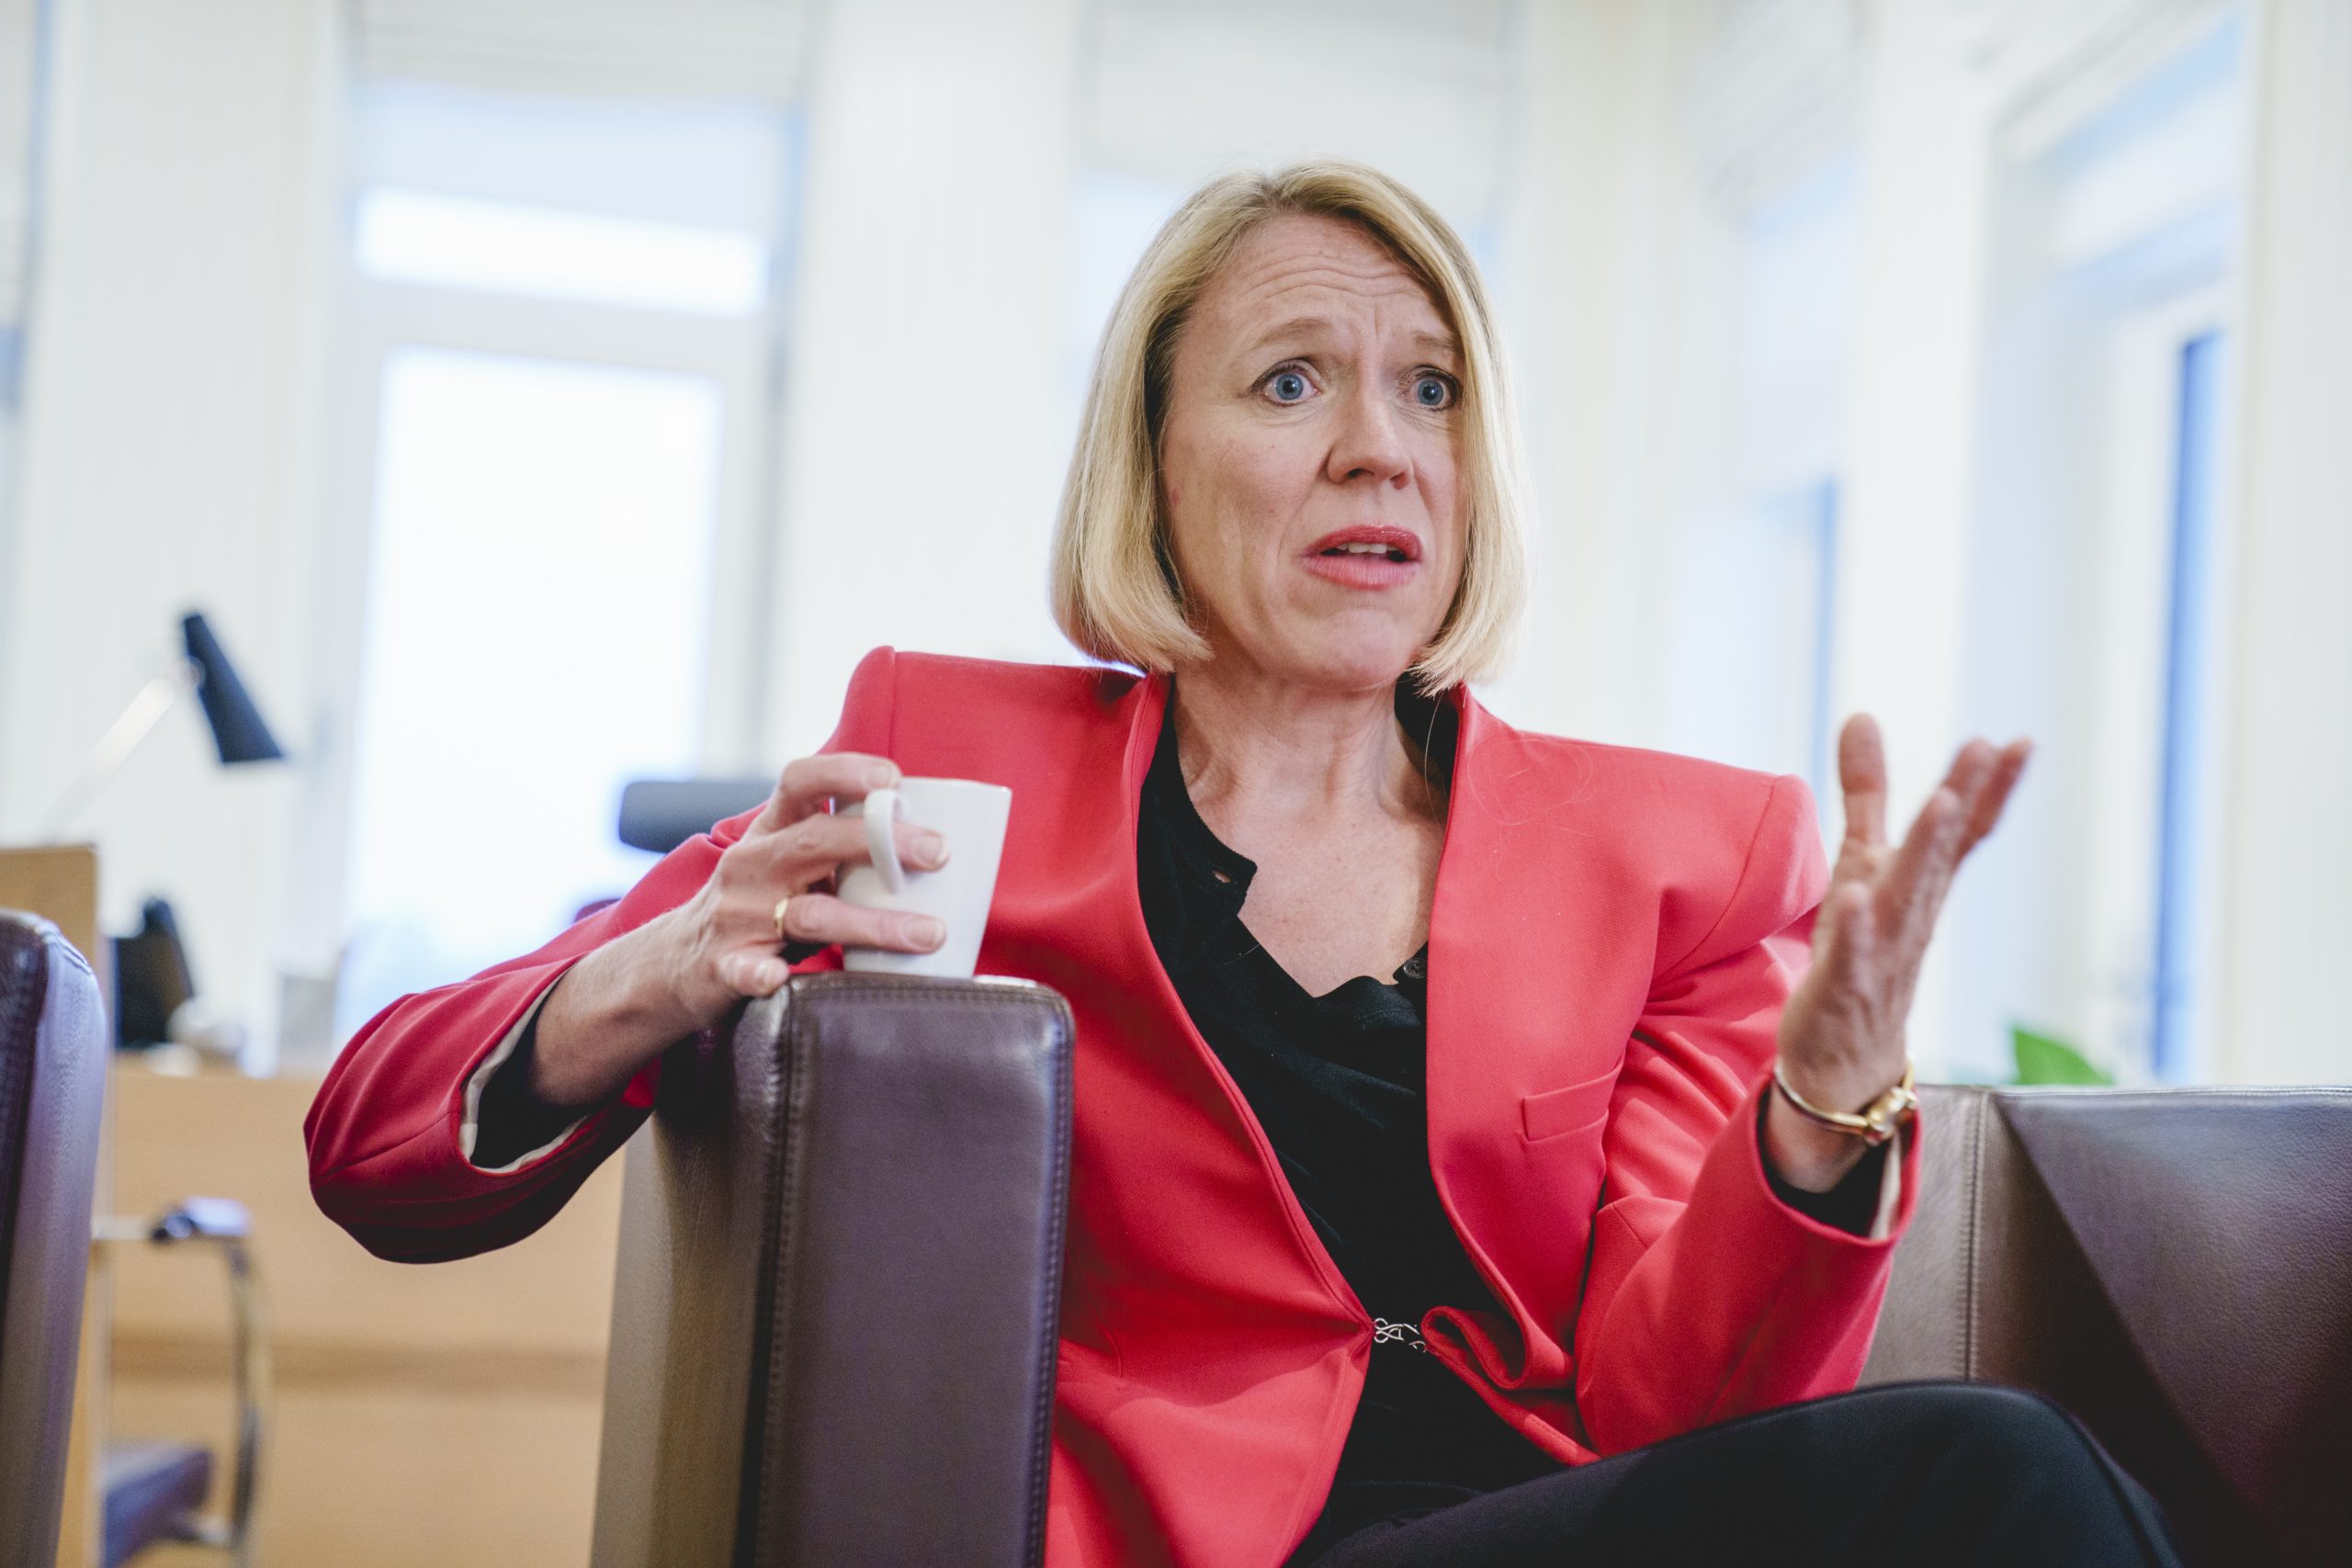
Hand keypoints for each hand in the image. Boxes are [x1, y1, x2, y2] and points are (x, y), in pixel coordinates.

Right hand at [655, 752, 950, 1024]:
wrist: (677, 962)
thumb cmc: (760, 904)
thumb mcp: (789, 861)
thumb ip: (841, 846)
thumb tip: (933, 838)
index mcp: (771, 832)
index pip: (800, 781)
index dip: (845, 772)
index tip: (893, 780)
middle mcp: (752, 865)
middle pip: (816, 841)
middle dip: (881, 844)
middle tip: (940, 853)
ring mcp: (738, 916)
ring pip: (809, 914)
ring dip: (872, 924)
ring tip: (927, 933)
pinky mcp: (726, 966)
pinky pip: (747, 969)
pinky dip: (763, 974)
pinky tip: (780, 977)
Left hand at [1764, 717, 2030, 1190]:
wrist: (1847, 1059)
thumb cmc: (1861, 949)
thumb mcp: (1861, 863)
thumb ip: (1866, 794)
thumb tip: (1862, 715)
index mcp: (1919, 884)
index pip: (1962, 833)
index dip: (1987, 787)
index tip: (2017, 740)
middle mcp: (1911, 916)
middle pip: (1941, 854)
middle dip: (1965, 800)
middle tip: (1986, 747)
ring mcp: (1882, 954)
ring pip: (1906, 900)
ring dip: (1925, 852)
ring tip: (1944, 802)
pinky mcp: (1844, 990)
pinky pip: (1852, 958)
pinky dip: (1854, 929)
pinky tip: (1852, 897)